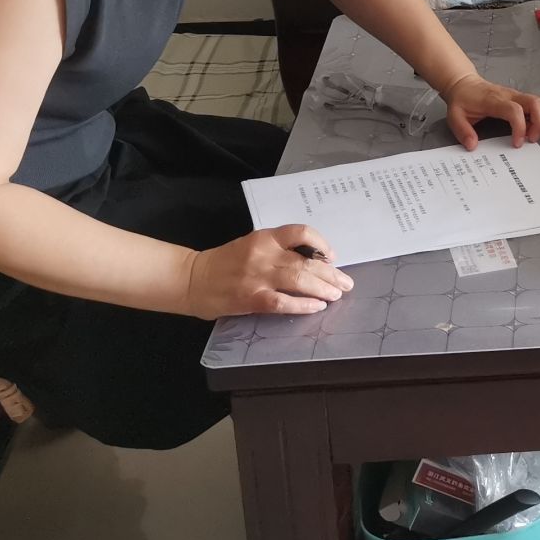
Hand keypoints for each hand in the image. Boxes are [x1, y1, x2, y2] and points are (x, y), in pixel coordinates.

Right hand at [184, 224, 352, 318]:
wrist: (193, 279)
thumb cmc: (225, 262)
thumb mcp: (253, 245)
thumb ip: (278, 249)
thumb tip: (313, 260)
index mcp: (265, 237)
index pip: (301, 232)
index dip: (322, 243)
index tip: (331, 257)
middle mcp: (264, 254)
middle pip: (307, 260)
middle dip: (331, 274)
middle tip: (346, 283)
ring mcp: (258, 277)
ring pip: (300, 280)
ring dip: (323, 288)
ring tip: (336, 295)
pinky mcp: (252, 298)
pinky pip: (284, 302)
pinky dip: (304, 305)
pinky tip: (316, 307)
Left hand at [442, 73, 539, 149]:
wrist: (464, 83)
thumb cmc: (462, 99)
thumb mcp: (454, 116)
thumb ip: (463, 131)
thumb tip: (473, 145)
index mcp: (493, 100)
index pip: (514, 110)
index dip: (520, 127)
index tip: (517, 143)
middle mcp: (509, 96)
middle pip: (536, 103)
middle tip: (532, 139)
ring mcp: (516, 96)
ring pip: (539, 103)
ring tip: (531, 135)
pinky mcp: (519, 98)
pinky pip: (536, 105)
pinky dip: (538, 118)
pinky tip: (528, 129)